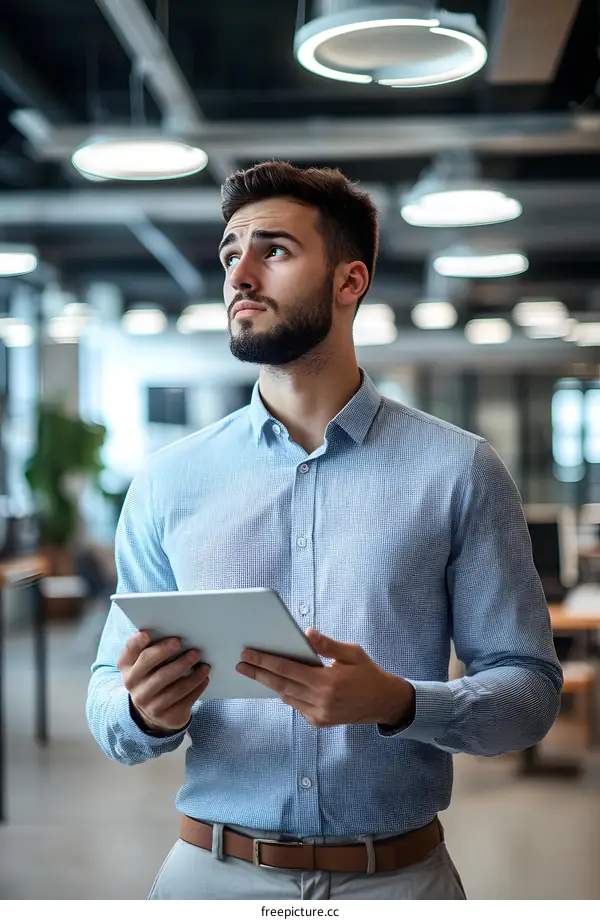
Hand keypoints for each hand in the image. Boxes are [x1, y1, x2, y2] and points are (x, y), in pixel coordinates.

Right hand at [117, 631, 210, 732]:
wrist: (152, 712)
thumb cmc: (151, 677)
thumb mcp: (143, 665)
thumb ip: (149, 648)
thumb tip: (169, 630)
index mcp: (128, 669)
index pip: (130, 653)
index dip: (137, 643)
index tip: (149, 633)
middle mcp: (135, 688)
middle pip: (155, 670)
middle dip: (171, 656)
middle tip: (192, 649)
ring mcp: (150, 705)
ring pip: (175, 688)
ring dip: (193, 675)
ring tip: (205, 665)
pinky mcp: (167, 716)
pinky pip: (185, 700)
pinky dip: (197, 687)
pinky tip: (204, 678)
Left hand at [236, 628, 413, 727]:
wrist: (383, 702)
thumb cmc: (367, 673)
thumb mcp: (351, 653)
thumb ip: (327, 645)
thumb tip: (306, 633)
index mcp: (327, 681)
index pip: (287, 669)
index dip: (264, 661)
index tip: (248, 654)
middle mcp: (320, 701)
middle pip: (280, 684)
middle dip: (258, 673)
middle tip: (240, 664)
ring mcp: (319, 714)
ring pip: (286, 697)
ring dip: (269, 684)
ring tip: (253, 672)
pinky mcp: (319, 722)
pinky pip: (296, 706)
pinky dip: (286, 694)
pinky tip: (278, 684)